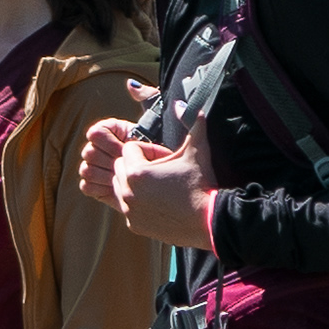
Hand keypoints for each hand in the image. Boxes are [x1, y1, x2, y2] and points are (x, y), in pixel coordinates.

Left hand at [81, 104, 218, 251]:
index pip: (128, 149)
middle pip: (120, 168)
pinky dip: (137, 203)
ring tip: (158, 185)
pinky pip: (126, 207)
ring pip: (120, 187)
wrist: (209, 221)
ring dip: (134, 183)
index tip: (163, 158)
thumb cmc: (201, 184)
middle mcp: (127, 192)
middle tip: (160, 171)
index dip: (146, 150)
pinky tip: (158, 202)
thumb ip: (191, 123)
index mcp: (136, 171)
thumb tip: (182, 103)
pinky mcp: (133, 225)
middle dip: (136, 166)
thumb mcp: (197, 151)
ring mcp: (129, 211)